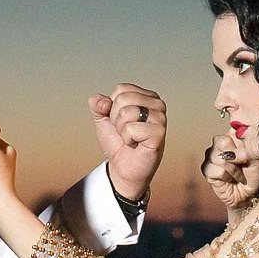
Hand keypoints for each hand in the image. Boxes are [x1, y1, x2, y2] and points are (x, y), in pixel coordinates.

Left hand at [90, 83, 165, 201]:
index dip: (113, 107)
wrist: (123, 168)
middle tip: (126, 131)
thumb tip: (101, 101)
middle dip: (116, 119)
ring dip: (121, 130)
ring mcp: (160, 118)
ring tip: (131, 138)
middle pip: (123, 99)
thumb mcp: (103, 119)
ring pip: (127, 112)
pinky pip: (131, 129)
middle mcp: (157, 104)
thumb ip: (98, 104)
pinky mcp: (159, 133)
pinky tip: (136, 144)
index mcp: (146, 96)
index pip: (121, 89)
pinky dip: (128, 139)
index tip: (121, 121)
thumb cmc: (118, 143)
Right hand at [201, 132, 258, 209]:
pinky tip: (230, 179)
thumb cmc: (253, 175)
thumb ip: (249, 147)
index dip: (241, 141)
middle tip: (243, 164)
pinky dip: (226, 176)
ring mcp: (211, 156)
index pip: (232, 129)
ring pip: (218, 157)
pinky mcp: (206, 170)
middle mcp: (219, 144)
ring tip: (238, 174)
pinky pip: (215, 169)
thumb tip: (237, 143)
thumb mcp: (257, 158)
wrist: (248, 194)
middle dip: (236, 155)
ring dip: (233, 169)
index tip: (248, 153)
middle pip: (221, 142)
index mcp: (232, 137)